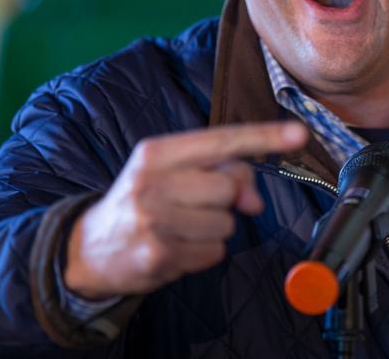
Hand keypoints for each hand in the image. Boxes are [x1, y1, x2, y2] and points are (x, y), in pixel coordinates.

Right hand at [63, 122, 307, 298]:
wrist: (89, 248)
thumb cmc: (142, 201)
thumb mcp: (171, 174)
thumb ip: (219, 173)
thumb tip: (254, 201)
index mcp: (157, 152)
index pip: (222, 140)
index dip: (265, 137)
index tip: (299, 133)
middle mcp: (153, 182)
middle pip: (229, 186)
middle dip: (224, 198)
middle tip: (194, 204)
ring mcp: (154, 221)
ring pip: (226, 222)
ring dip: (214, 229)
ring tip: (181, 227)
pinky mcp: (159, 255)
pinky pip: (214, 252)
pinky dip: (203, 253)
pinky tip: (176, 247)